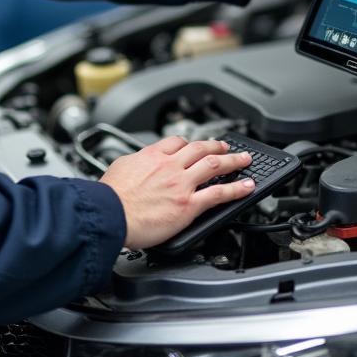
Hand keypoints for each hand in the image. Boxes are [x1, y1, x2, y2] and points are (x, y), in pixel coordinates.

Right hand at [100, 136, 254, 248]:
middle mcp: (170, 166)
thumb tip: (135, 163)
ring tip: (243, 160)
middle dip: (216, 145)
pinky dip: (237, 189)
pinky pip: (219, 194)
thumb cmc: (110, 197)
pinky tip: (247, 187)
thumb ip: (133, 163)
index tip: (195, 144)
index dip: (189, 143)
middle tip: (225, 146)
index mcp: (152, 156)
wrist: (109, 214)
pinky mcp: (188, 205)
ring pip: (214, 165)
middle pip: (200, 148)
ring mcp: (182, 184)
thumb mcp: (119, 168)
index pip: (177, 142)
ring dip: (232, 161)